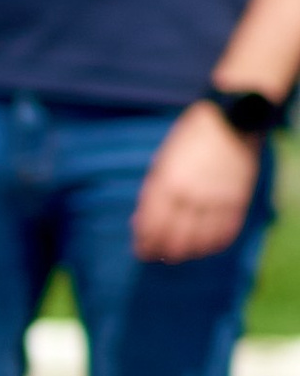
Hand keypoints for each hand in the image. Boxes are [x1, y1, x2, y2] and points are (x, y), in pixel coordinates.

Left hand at [132, 103, 263, 262]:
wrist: (230, 120)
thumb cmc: (189, 140)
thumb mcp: (162, 163)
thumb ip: (151, 194)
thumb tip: (138, 224)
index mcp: (167, 182)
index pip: (152, 225)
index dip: (145, 243)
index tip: (141, 250)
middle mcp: (191, 194)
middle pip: (175, 238)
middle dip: (163, 251)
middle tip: (159, 255)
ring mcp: (216, 198)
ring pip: (200, 241)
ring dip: (188, 252)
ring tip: (181, 253)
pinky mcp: (237, 200)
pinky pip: (225, 232)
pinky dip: (214, 243)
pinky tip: (206, 244)